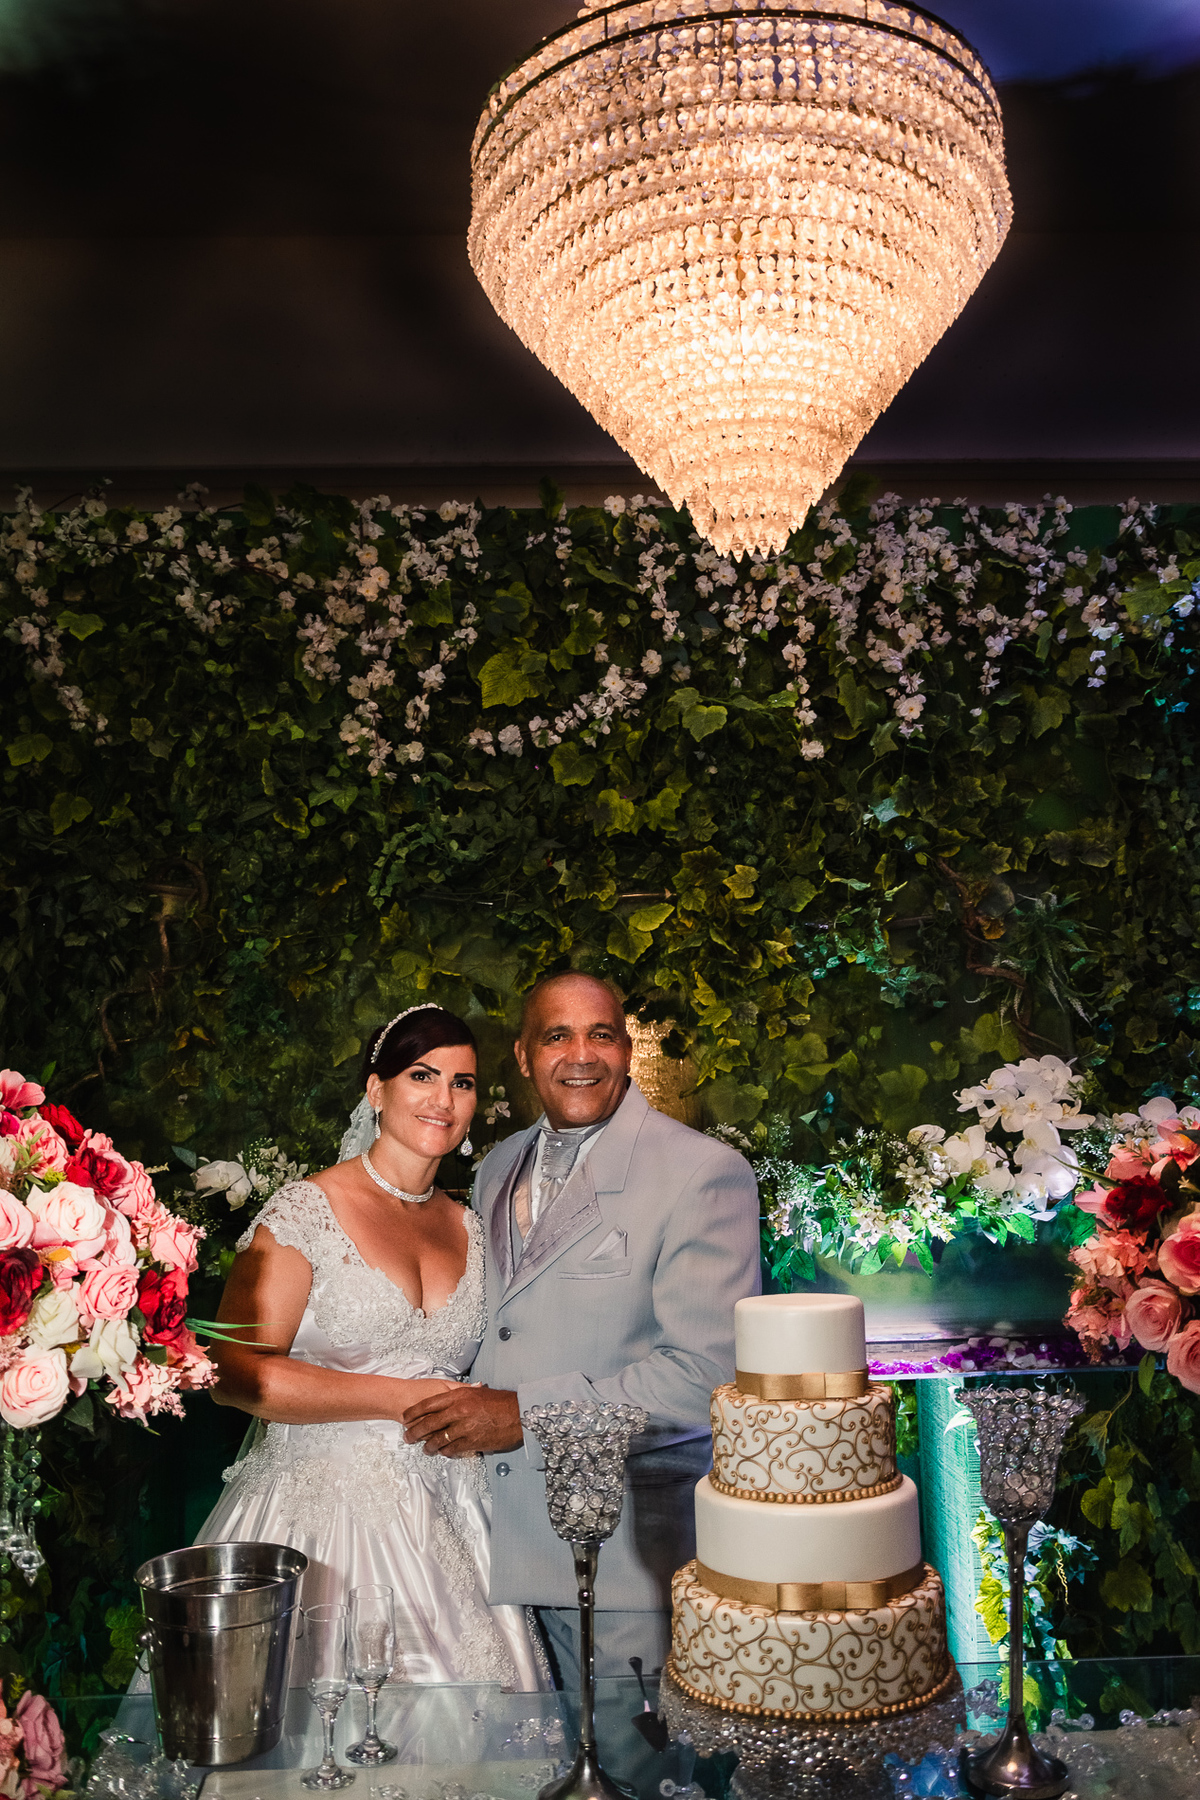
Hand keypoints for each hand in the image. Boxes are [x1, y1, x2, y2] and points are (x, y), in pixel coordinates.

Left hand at [401, 1383, 522, 1456]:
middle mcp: (458, 1411)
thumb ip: (461, 1395)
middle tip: (407, 1437)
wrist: (519, 1413)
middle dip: (415, 1431)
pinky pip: (452, 1449)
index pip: (429, 1404)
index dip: (414, 1411)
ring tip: (424, 1449)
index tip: (405, 1417)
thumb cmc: (501, 1402)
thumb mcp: (477, 1392)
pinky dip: (445, 1451)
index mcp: (458, 1396)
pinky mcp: (471, 1442)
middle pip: (429, 1423)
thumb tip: (449, 1397)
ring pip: (438, 1439)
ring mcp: (464, 1427)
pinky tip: (442, 1452)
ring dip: (428, 1445)